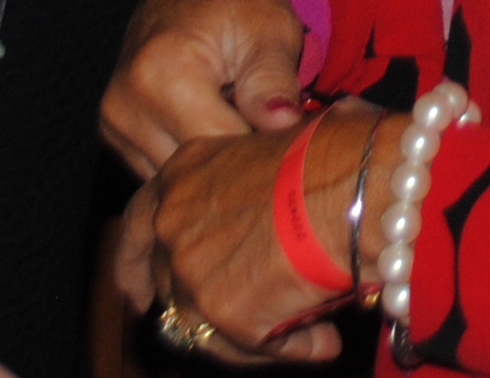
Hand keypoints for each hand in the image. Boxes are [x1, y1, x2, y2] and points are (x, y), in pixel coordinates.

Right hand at [101, 0, 311, 175]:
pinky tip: (220, 128)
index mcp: (162, 73)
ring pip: (175, 178)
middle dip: (239, 165)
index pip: (219, 149)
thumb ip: (272, 81)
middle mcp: (125, 103)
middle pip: (193, 171)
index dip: (262, 156)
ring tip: (245, 126)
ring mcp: (114, 122)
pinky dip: (193, 162)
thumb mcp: (270, 29)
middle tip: (276, 140)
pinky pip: (160, 170)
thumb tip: (286, 126)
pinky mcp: (115, 131)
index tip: (295, 147)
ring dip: (214, 166)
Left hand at [111, 109, 387, 369]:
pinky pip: (249, 346)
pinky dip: (287, 347)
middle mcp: (174, 223)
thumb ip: (264, 174)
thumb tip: (297, 182)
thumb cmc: (336, 152)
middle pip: (169, 280)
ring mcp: (193, 272)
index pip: (141, 221)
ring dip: (252, 331)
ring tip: (311, 328)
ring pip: (207, 323)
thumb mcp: (280, 142)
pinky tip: (322, 339)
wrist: (355, 186)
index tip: (135, 291)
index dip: (137, 260)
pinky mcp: (223, 314)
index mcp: (184, 172)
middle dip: (200, 303)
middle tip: (234, 320)